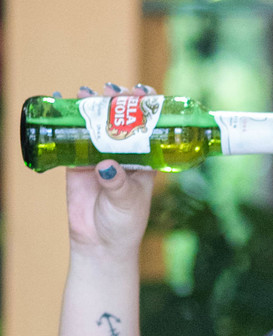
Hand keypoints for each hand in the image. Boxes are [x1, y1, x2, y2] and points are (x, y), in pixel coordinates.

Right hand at [65, 84, 155, 255]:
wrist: (99, 244)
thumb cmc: (124, 224)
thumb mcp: (127, 203)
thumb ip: (118, 184)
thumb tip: (106, 165)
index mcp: (145, 159)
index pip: (149, 125)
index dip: (146, 106)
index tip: (142, 93)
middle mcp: (123, 153)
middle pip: (120, 118)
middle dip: (116, 100)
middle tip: (109, 91)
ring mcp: (99, 155)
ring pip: (96, 123)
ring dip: (90, 105)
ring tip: (85, 93)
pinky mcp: (77, 162)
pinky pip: (71, 136)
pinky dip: (66, 119)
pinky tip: (59, 102)